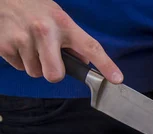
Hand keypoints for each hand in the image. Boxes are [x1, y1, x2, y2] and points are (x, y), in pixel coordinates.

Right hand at [0, 0, 121, 83]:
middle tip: (49, 58)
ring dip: (34, 63)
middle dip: (53, 72)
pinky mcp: (4, 46)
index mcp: (63, 24)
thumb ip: (73, 41)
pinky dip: (19, 59)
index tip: (116, 79)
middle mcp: (44, 31)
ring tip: (30, 44)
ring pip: (35, 73)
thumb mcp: (58, 18)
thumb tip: (84, 62)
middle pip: (55, 75)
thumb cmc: (34, 9)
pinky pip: (19, 68)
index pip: (91, 47)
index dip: (106, 65)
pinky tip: (18, 43)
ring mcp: (23, 39)